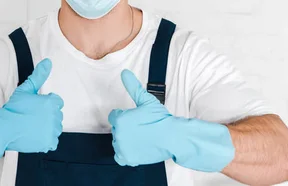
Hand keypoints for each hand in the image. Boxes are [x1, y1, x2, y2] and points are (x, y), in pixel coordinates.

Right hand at [0, 59, 62, 168]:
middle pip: (57, 115)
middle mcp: (55, 117)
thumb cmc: (13, 109)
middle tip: (32, 117)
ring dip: (47, 128)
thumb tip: (48, 62)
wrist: (4, 128)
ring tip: (33, 126)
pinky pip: (53, 141)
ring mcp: (52, 131)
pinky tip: (35, 135)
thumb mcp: (25, 89)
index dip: (45, 104)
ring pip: (55, 128)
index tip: (35, 108)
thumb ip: (38, 76)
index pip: (56, 102)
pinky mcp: (49, 143)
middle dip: (47, 116)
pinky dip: (45, 140)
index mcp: (51, 103)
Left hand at [108, 70, 234, 171]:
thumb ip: (133, 87)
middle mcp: (118, 134)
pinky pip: (119, 157)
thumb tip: (124, 72)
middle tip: (141, 128)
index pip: (114, 116)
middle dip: (126, 127)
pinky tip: (135, 148)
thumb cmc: (161, 119)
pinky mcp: (128, 158)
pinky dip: (125, 154)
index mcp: (120, 119)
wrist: (173, 137)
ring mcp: (122, 148)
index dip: (125, 115)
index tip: (137, 118)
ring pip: (118, 142)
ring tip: (141, 137)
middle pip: (116, 129)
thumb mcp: (147, 100)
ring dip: (126, 140)